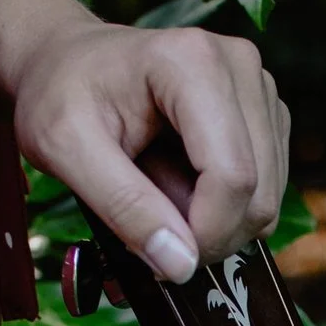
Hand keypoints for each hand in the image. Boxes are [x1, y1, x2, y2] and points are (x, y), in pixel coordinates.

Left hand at [10, 17, 290, 282]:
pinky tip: (180, 179)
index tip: (158, 256)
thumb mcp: (65, 149)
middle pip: (258, 193)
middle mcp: (240, 67)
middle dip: (208, 233)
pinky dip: (224, 208)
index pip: (232, 175)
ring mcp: (260, 91)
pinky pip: (265, 193)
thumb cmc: (58, 94)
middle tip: (148, 220)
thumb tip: (181, 265)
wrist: (63, 60)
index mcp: (194, 62)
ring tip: (157, 187)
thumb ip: (122, 206)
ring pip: (267, 200)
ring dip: (213, 220)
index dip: (204, 234)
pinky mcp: (267, 116)